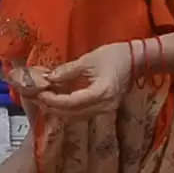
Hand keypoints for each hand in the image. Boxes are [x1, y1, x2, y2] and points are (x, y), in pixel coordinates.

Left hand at [20, 41, 139, 118]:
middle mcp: (104, 106)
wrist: (137, 60)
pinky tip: (58, 103)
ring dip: (59, 111)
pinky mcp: (105, 109)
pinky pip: (83, 114)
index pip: (72, 102)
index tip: (40, 94)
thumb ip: (67, 71)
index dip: (54, 100)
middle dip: (53, 108)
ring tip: (44, 102)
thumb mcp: (88, 60)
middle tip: (37, 99)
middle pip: (73, 114)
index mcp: (101, 92)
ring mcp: (106, 110)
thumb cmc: (114, 56)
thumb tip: (49, 78)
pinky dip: (69, 110)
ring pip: (77, 116)